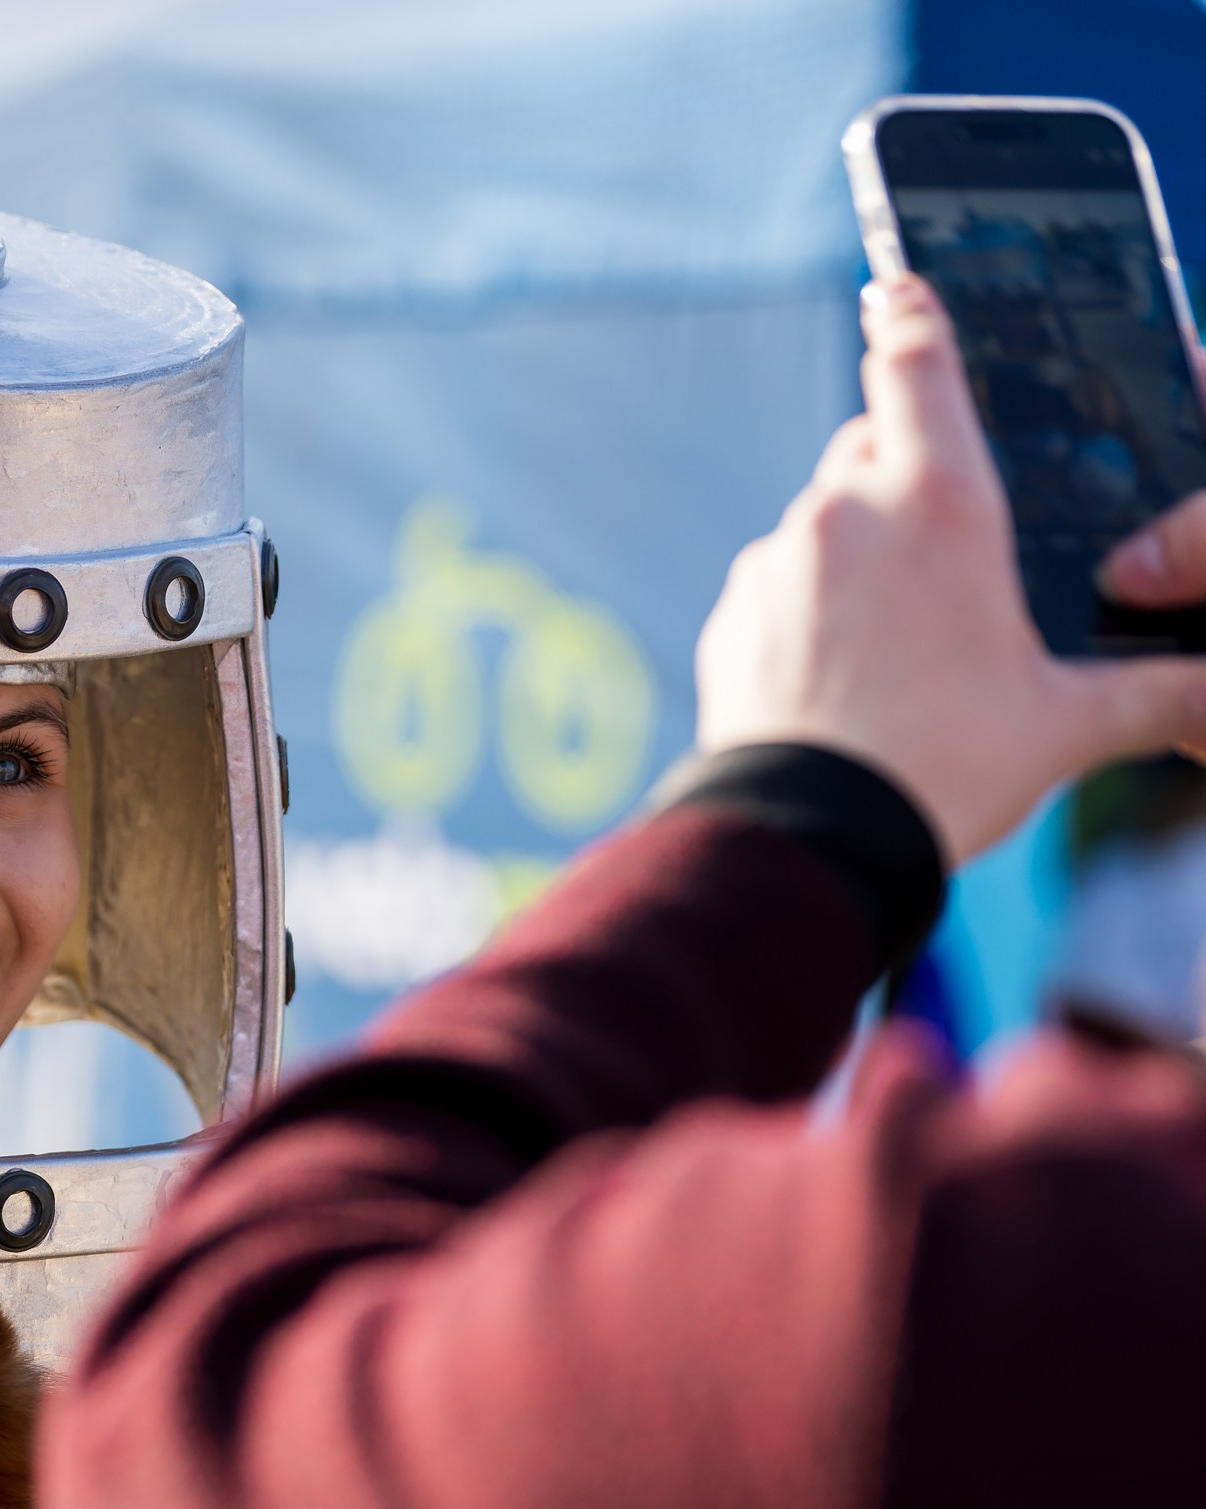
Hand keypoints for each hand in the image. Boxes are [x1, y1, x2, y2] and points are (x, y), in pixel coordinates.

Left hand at [694, 275, 1205, 862]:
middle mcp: (849, 508)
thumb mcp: (1066, 727)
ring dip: (855, 560)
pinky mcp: (734, 616)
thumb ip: (1151, 691)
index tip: (899, 286)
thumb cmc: (942, 773)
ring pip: (823, 524)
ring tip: (893, 648)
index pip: (919, 358)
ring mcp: (781, 559)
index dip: (914, 313)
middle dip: (903, 480)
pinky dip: (805, 617)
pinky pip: (776, 591)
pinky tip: (839, 681)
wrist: (809, 845)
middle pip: (870, 447)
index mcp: (942, 501)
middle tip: (942, 560)